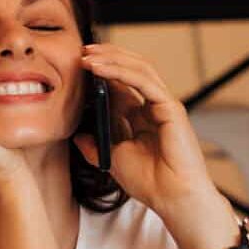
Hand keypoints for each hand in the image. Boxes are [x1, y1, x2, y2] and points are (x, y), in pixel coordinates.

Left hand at [76, 42, 222, 218]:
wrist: (171, 198)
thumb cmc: (149, 183)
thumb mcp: (112, 161)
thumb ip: (96, 147)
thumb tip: (77, 136)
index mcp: (142, 116)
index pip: (122, 83)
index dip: (102, 70)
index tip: (77, 64)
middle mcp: (153, 106)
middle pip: (131, 69)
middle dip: (107, 56)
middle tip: (82, 50)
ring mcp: (164, 105)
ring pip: (139, 68)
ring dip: (111, 59)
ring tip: (87, 56)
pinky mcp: (170, 107)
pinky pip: (144, 81)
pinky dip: (120, 72)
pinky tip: (100, 69)